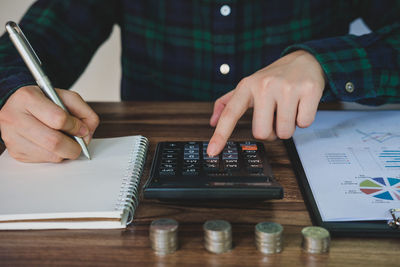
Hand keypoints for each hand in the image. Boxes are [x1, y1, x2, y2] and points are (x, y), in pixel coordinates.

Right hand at [0, 86, 98, 161]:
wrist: (16, 107)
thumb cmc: (42, 101)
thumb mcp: (64, 97)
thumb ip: (82, 110)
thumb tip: (87, 132)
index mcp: (28, 98)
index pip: (59, 119)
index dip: (76, 126)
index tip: (82, 128)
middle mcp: (15, 118)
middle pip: (54, 142)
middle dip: (74, 145)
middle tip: (79, 142)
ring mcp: (13, 137)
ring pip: (52, 155)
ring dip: (66, 151)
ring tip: (65, 140)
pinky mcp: (16, 153)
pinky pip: (45, 161)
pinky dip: (55, 155)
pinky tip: (51, 144)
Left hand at [207, 50, 324, 155]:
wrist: (304, 60)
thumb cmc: (273, 78)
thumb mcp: (248, 86)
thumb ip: (227, 103)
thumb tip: (212, 122)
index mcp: (247, 86)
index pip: (230, 113)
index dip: (220, 135)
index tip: (212, 151)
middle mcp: (265, 85)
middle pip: (262, 133)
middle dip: (271, 132)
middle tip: (274, 117)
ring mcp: (287, 88)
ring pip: (285, 132)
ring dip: (287, 127)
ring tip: (288, 109)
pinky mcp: (309, 91)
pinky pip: (304, 124)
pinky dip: (303, 119)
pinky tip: (301, 105)